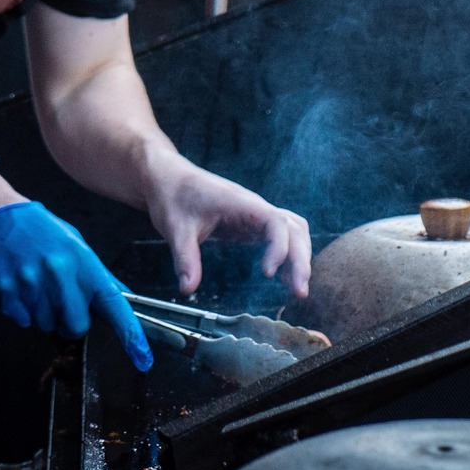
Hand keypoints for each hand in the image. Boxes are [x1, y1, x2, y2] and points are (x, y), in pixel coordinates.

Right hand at [0, 201, 152, 370]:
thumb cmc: (37, 228)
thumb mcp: (74, 243)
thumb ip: (97, 274)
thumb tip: (123, 296)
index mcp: (82, 261)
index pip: (114, 304)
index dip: (131, 335)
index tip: (143, 358)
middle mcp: (60, 274)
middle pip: (76, 327)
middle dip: (69, 320)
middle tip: (57, 296)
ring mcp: (32, 285)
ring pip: (47, 326)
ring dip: (43, 313)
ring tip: (33, 283)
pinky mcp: (7, 293)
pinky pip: (22, 321)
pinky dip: (21, 311)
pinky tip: (18, 286)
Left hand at [143, 161, 311, 297]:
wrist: (169, 178)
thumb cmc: (173, 196)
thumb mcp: (175, 228)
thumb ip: (185, 258)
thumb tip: (188, 290)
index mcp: (240, 203)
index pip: (276, 221)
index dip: (279, 248)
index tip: (267, 273)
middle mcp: (254, 207)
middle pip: (293, 228)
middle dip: (300, 259)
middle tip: (299, 291)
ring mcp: (255, 214)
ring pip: (292, 230)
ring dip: (299, 256)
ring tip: (297, 288)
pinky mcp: (251, 223)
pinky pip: (280, 236)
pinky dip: (288, 254)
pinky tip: (284, 278)